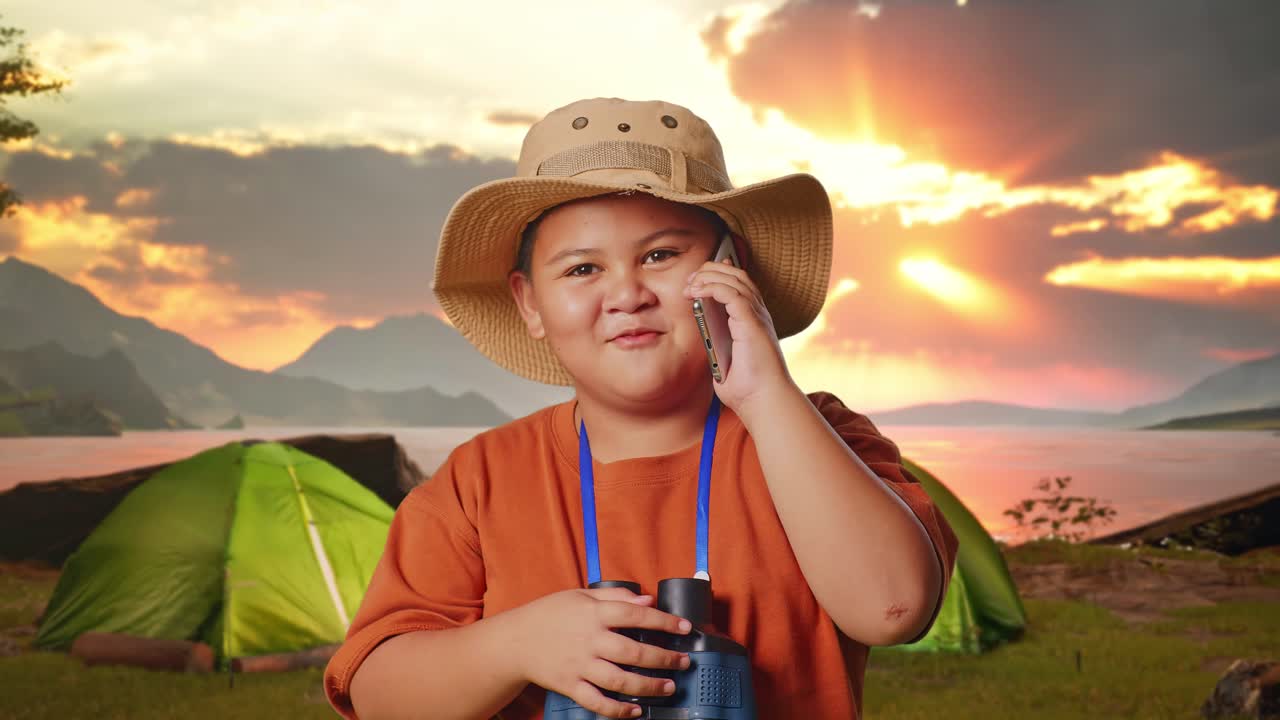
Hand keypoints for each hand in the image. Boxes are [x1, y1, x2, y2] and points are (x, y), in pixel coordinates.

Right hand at [510, 586, 693, 717]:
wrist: (514, 641)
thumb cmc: (549, 614)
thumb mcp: (580, 595)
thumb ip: (614, 596)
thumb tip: (647, 599)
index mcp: (593, 613)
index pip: (636, 615)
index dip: (664, 621)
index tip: (685, 628)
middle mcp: (589, 640)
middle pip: (633, 652)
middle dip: (664, 658)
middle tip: (683, 662)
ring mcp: (579, 665)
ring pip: (620, 680)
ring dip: (648, 685)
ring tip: (669, 686)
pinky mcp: (569, 685)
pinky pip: (597, 702)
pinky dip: (617, 710)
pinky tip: (636, 710)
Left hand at [683, 250, 797, 411]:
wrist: (762, 401)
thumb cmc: (747, 387)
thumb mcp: (723, 359)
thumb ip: (716, 343)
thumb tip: (704, 333)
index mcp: (752, 320)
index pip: (738, 284)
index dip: (717, 274)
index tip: (694, 281)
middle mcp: (758, 314)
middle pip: (737, 275)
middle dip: (710, 271)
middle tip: (689, 281)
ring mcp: (757, 316)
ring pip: (735, 280)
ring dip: (708, 277)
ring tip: (690, 285)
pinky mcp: (752, 323)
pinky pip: (732, 294)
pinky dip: (713, 287)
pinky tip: (698, 292)